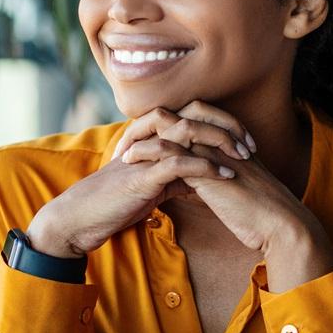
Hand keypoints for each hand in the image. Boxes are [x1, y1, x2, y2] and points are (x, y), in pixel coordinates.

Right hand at [27, 126, 237, 258]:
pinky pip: (179, 163)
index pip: (193, 117)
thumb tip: (199, 182)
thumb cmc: (113, 204)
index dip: (222, 124)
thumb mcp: (150, 188)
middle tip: (251, 145)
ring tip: (244, 157)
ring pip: (189, 132)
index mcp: (152, 138)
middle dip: (227, 126)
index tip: (246, 142)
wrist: (81, 218)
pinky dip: (206, 168)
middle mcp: (149, 139)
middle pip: (195, 115)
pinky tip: (226, 178)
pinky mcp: (142, 174)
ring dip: (221, 142)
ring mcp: (146, 154)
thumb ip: (173, 179)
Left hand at [119, 102, 332, 290]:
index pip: (192, 120)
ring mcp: (215, 152)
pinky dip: (148, 153)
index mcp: (228, 143)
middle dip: (150, 124)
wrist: (281, 225)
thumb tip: (197, 183)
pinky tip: (130, 162)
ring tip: (122, 150)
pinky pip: (171, 152)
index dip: (166, 128)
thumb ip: (217, 180)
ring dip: (144, 136)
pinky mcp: (208, 170)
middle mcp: (221, 141)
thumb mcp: (235, 191)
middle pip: (179, 115)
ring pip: (172, 128)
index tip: (143, 142)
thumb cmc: (261, 214)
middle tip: (127, 139)